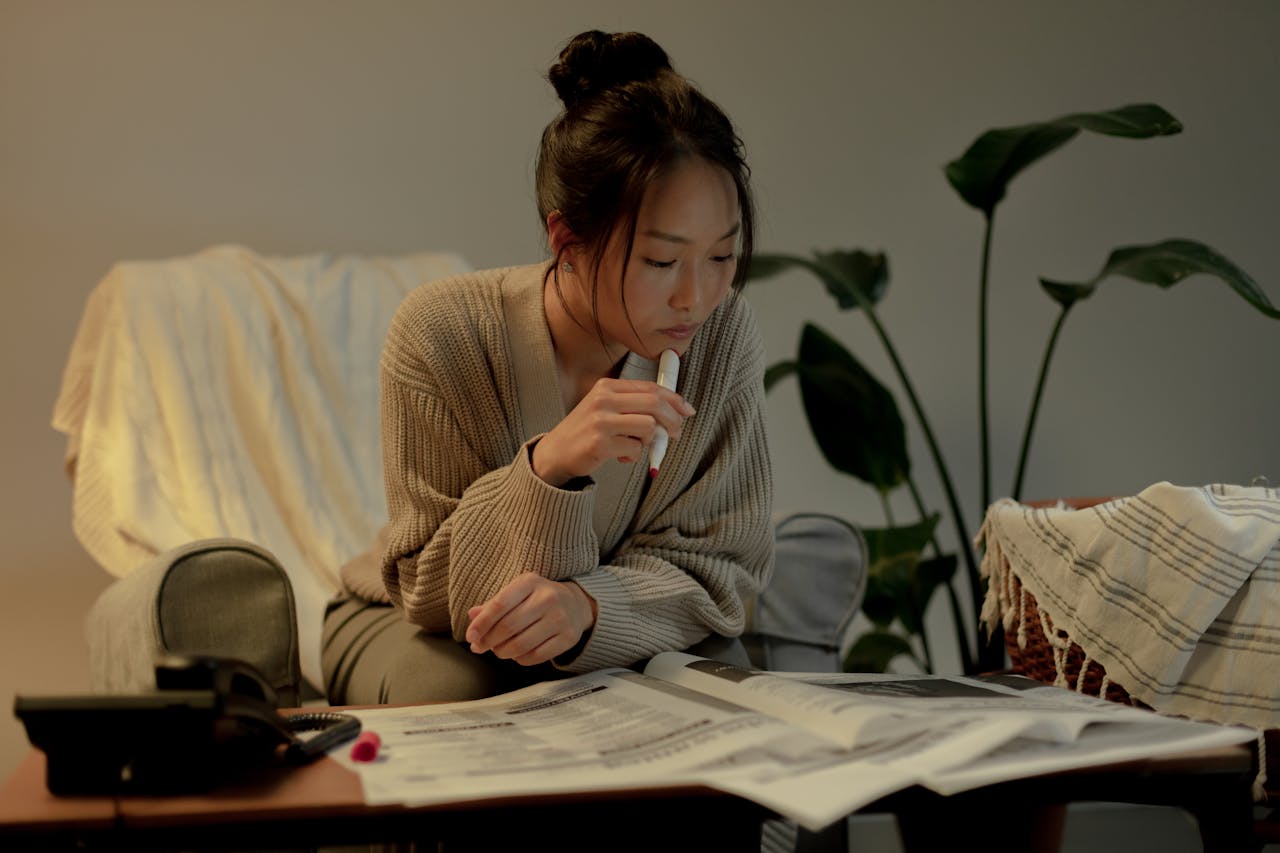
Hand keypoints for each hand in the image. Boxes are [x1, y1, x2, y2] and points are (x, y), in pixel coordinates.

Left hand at [465, 573, 597, 665]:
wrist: (576, 604)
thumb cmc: (537, 598)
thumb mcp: (516, 592)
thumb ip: (493, 604)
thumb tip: (472, 616)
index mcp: (530, 582)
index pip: (499, 605)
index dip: (481, 624)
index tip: (470, 637)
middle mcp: (548, 597)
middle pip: (508, 627)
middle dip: (489, 641)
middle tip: (480, 646)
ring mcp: (560, 618)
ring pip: (521, 645)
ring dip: (503, 652)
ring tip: (498, 650)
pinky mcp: (568, 638)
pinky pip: (536, 656)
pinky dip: (520, 659)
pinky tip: (517, 654)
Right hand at [532, 378, 694, 485]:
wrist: (556, 452)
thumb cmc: (587, 431)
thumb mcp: (607, 408)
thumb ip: (636, 406)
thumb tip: (676, 411)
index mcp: (607, 387)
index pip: (650, 388)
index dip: (674, 399)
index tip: (687, 410)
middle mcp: (604, 400)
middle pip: (655, 404)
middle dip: (673, 420)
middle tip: (675, 433)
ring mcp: (601, 421)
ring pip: (649, 427)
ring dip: (649, 441)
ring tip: (635, 445)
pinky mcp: (600, 444)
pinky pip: (635, 449)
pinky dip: (634, 456)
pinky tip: (620, 456)